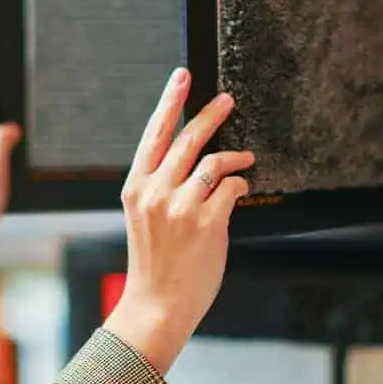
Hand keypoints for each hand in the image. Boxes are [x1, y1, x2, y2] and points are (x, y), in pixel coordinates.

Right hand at [103, 68, 253, 374]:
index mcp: (136, 188)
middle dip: (210, 114)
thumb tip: (194, 160)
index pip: (153, 135)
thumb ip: (160, 187)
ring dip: (234, 156)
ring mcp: (180, 207)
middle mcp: (155, 192)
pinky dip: (240, 184)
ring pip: (212, 161)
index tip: (182, 77)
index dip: (169, 102)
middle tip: (227, 99)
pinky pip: (231, 187)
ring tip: (246, 156)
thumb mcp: (145, 218)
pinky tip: (241, 189)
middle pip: (187, 139)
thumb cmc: (154, 263)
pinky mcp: (206, 223)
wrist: (156, 306)